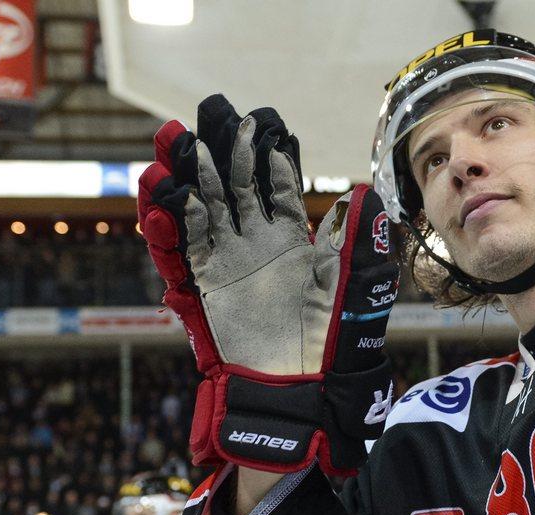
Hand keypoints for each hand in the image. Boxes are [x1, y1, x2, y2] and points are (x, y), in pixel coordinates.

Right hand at [138, 95, 397, 475]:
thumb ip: (352, 237)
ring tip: (183, 141)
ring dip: (195, 176)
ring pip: (208, 207)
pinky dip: (179, 220)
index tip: (264, 126)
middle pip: (237, 187)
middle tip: (216, 115)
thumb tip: (363, 192)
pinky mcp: (209, 282)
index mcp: (293, 239)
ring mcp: (231, 260)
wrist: (297, 379)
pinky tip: (172, 191)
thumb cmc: (329, 333)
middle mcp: (258, 243)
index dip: (271, 159)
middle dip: (227, 154)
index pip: (278, 188)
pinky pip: (190, 245)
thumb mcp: (346, 280)